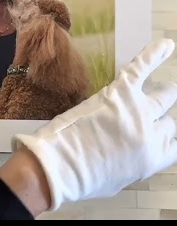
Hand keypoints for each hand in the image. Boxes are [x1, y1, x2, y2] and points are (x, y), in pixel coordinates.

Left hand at [12, 38, 176, 210]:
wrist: (59, 165)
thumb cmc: (82, 178)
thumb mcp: (117, 180)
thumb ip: (133, 163)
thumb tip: (133, 154)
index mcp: (153, 158)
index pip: (173, 141)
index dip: (164, 136)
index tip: (159, 132)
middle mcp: (151, 135)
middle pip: (169, 119)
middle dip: (160, 116)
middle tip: (153, 109)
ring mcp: (137, 113)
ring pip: (164, 96)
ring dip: (164, 92)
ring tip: (167, 87)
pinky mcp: (119, 94)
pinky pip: (141, 68)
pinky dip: (153, 54)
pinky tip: (166, 45)